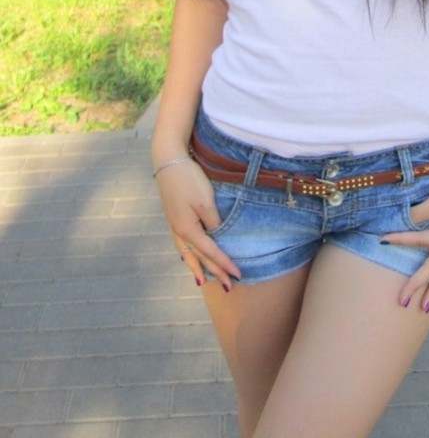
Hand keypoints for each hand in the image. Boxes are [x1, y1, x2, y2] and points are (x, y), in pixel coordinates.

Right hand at [155, 158, 240, 289]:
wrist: (168, 161)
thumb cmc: (189, 180)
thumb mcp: (206, 202)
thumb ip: (213, 223)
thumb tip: (217, 236)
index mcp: (188, 230)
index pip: (211, 253)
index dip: (225, 264)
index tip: (238, 275)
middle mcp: (178, 232)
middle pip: (199, 257)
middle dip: (214, 272)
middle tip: (228, 287)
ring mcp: (173, 225)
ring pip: (186, 253)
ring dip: (196, 267)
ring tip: (202, 281)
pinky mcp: (172, 217)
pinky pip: (181, 244)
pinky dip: (186, 254)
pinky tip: (187, 256)